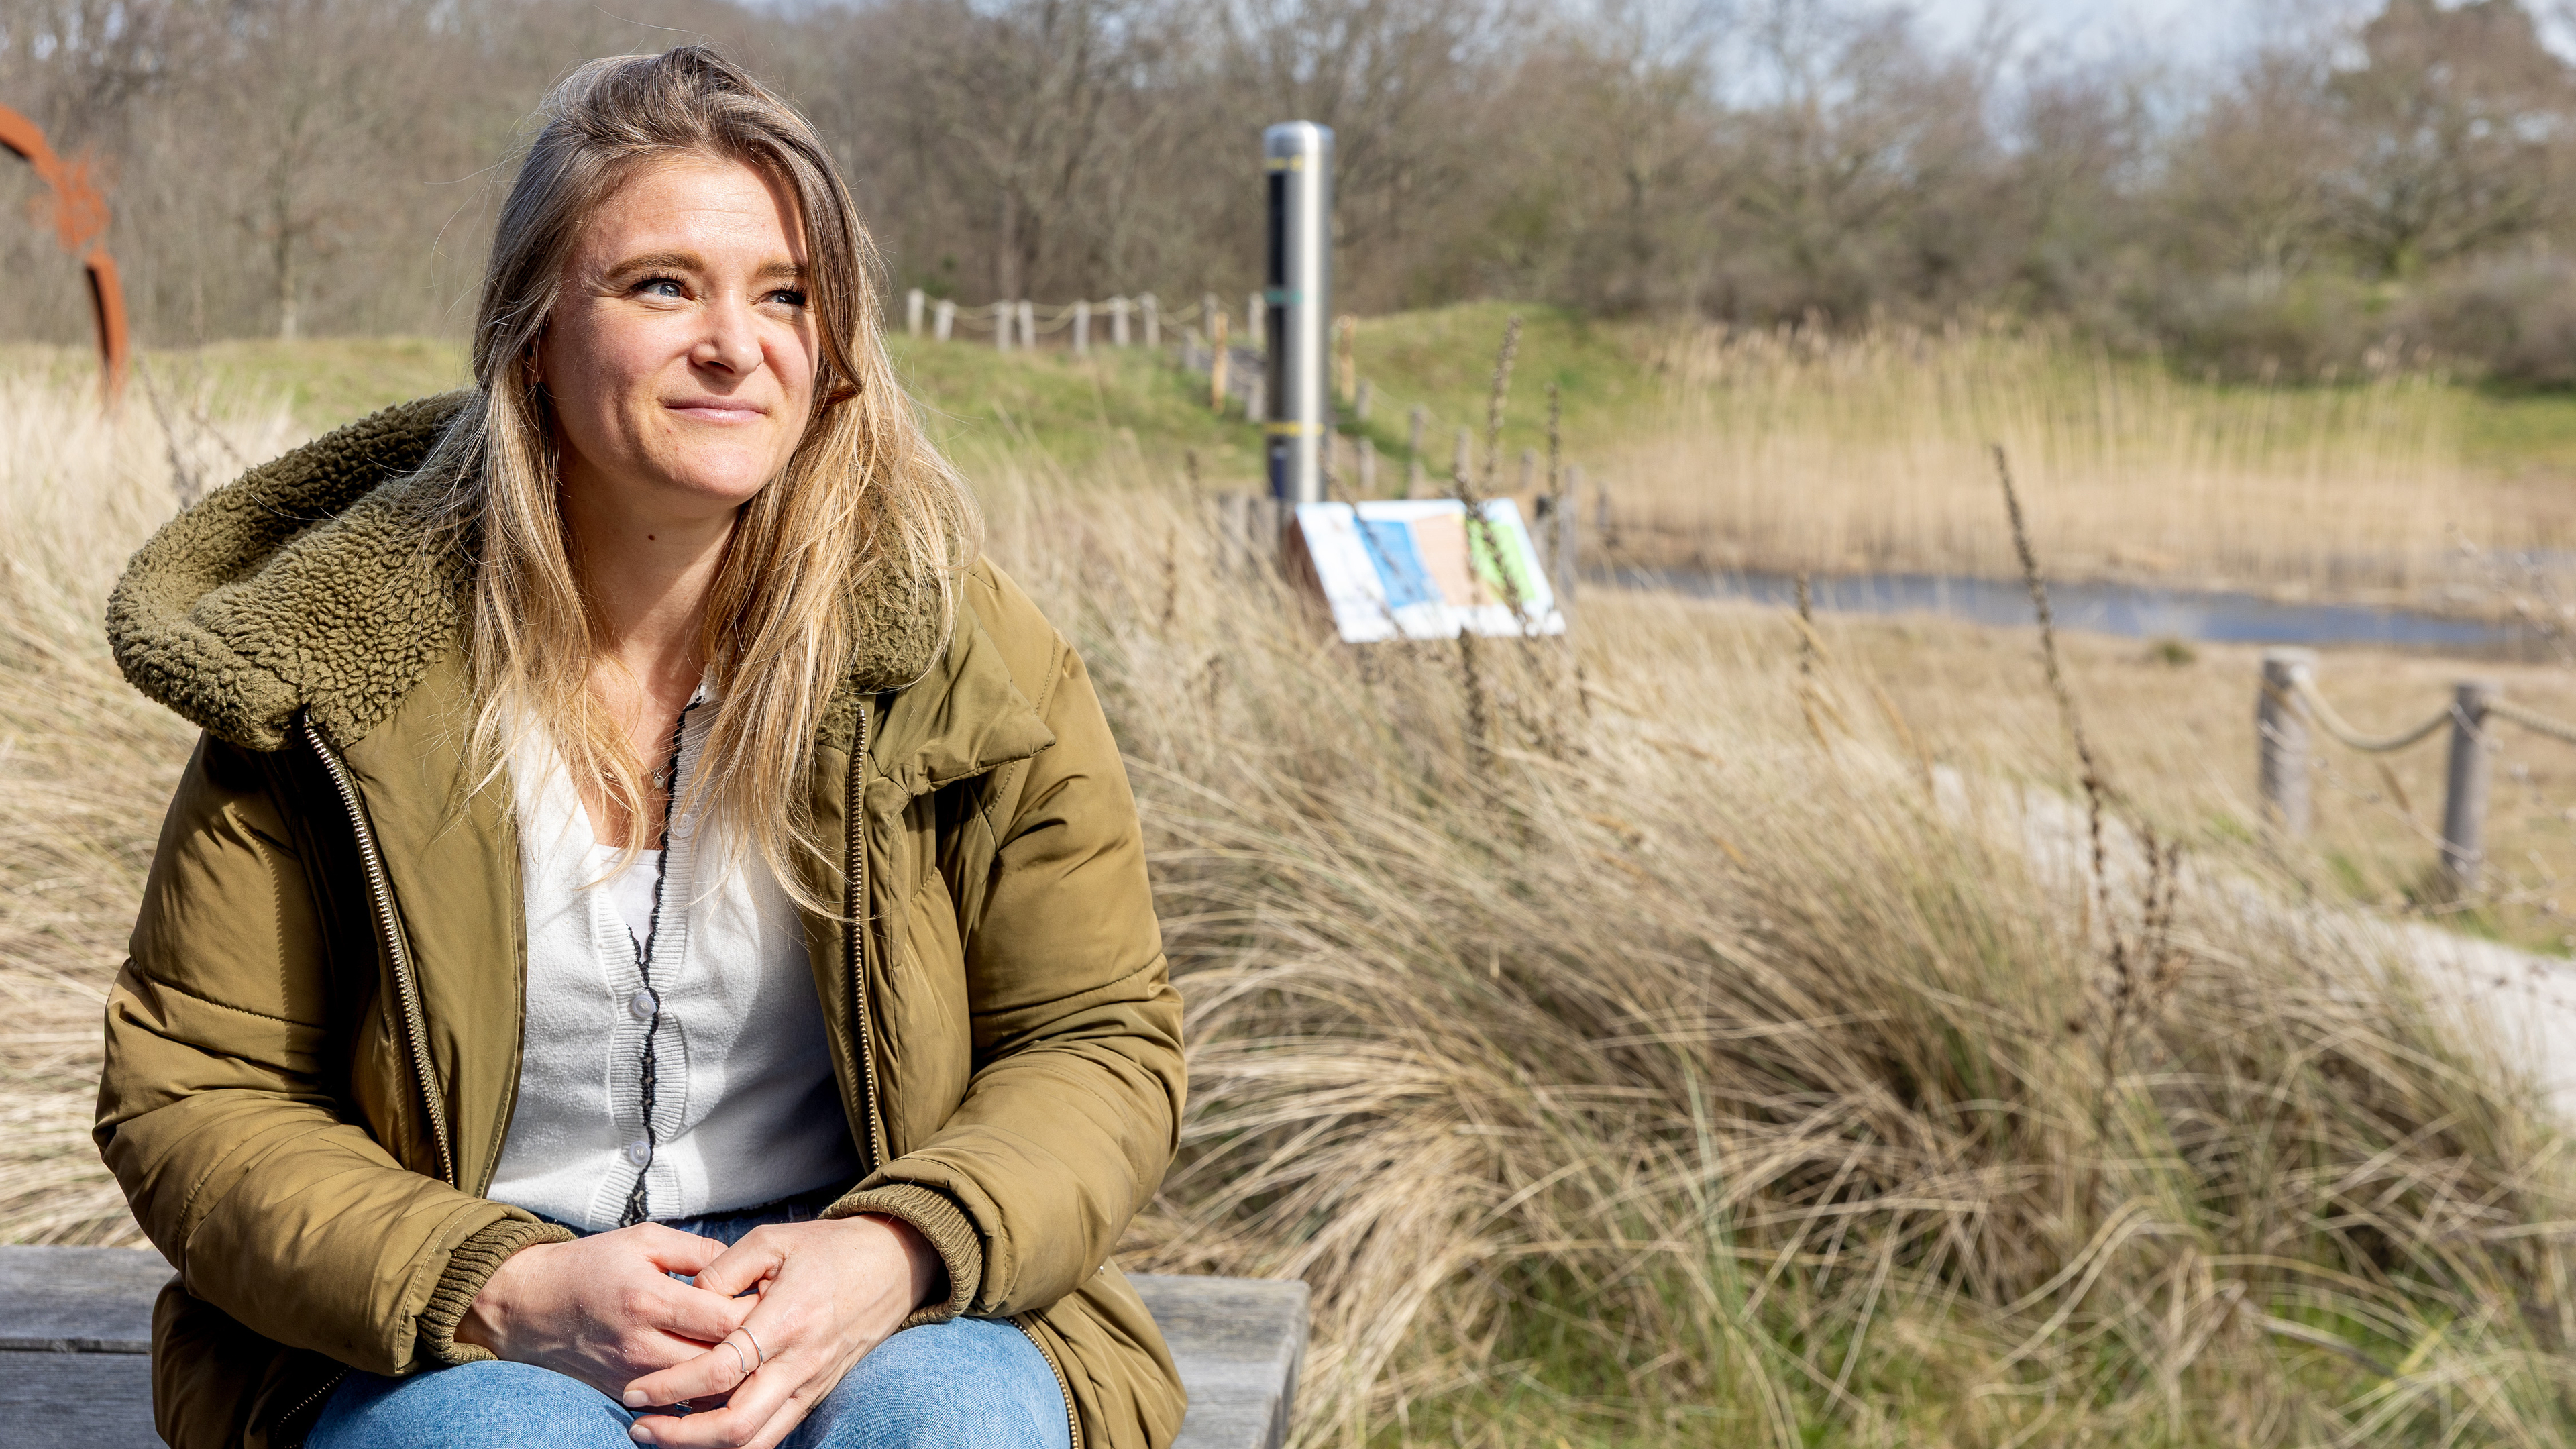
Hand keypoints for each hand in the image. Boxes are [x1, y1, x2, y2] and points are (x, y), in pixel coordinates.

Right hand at [455, 1224, 753, 1397]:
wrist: (531, 1306)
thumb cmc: (590, 1266)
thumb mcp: (644, 1239)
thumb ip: (698, 1250)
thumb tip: (744, 1264)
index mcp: (649, 1299)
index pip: (723, 1318)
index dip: (758, 1311)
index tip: (777, 1297)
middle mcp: (643, 1345)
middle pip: (719, 1361)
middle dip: (754, 1347)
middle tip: (775, 1327)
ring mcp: (634, 1376)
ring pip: (703, 1391)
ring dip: (734, 1374)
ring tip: (756, 1350)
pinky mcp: (627, 1394)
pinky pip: (679, 1405)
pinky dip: (705, 1394)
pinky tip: (724, 1373)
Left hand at [620, 1214, 942, 1448]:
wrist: (893, 1264)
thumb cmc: (829, 1248)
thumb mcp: (771, 1240)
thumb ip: (722, 1270)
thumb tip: (687, 1302)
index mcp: (786, 1320)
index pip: (723, 1369)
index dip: (674, 1386)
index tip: (637, 1391)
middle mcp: (800, 1362)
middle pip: (736, 1424)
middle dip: (680, 1435)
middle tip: (639, 1426)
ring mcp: (811, 1384)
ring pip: (756, 1441)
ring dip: (704, 1448)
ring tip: (663, 1436)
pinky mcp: (816, 1394)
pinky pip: (774, 1434)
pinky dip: (735, 1443)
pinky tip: (702, 1432)